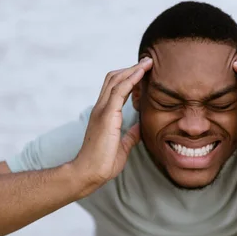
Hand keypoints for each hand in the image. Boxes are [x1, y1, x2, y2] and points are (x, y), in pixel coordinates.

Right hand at [73, 57, 152, 186]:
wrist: (88, 173)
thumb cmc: (102, 164)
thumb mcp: (122, 147)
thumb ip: (130, 135)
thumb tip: (140, 127)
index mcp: (104, 115)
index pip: (114, 88)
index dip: (128, 78)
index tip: (143, 72)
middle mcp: (101, 108)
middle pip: (114, 79)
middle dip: (131, 68)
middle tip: (147, 62)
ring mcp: (102, 110)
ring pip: (116, 80)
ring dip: (133, 69)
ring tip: (148, 62)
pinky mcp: (107, 115)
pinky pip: (119, 90)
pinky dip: (131, 78)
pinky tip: (142, 72)